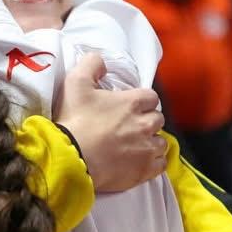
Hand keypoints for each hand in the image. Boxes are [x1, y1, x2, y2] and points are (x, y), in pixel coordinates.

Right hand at [55, 53, 167, 192]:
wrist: (71, 158)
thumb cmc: (74, 120)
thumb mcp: (75, 83)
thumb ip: (91, 64)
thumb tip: (101, 62)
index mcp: (132, 102)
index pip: (151, 97)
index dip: (141, 101)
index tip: (129, 107)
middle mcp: (145, 124)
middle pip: (158, 119)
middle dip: (147, 121)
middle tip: (130, 126)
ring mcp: (146, 149)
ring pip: (161, 142)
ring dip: (151, 142)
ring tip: (134, 146)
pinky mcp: (144, 170)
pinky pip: (160, 164)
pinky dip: (153, 162)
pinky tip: (139, 162)